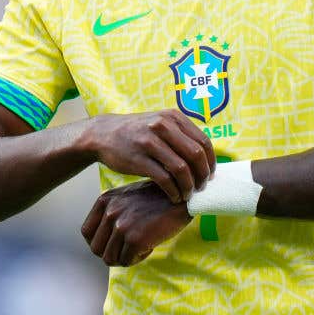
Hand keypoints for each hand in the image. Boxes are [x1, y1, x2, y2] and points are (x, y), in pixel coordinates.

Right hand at [81, 110, 214, 202]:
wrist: (102, 134)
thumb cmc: (137, 133)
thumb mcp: (160, 123)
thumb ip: (181, 134)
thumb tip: (207, 157)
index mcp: (173, 117)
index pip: (203, 141)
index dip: (211, 161)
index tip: (210, 175)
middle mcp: (163, 126)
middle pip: (196, 155)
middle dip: (202, 175)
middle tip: (201, 188)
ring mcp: (150, 142)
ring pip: (182, 169)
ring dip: (188, 186)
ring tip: (187, 195)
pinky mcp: (138, 159)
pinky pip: (164, 179)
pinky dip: (173, 191)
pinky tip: (174, 197)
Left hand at [81, 180, 191, 266]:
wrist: (184, 197)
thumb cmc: (159, 199)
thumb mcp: (128, 198)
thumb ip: (112, 213)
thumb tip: (101, 241)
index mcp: (105, 200)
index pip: (86, 232)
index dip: (99, 242)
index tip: (113, 243)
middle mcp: (110, 212)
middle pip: (96, 248)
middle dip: (112, 252)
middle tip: (129, 248)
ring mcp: (122, 225)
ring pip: (110, 258)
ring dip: (125, 257)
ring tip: (141, 246)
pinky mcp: (135, 238)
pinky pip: (127, 261)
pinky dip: (138, 258)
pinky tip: (150, 245)